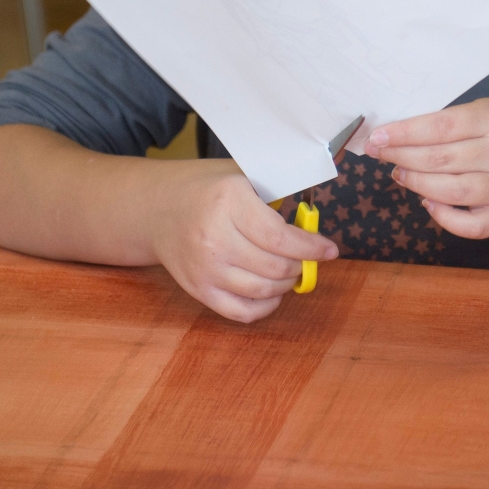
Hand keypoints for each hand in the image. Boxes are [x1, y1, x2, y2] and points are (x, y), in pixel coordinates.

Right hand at [148, 160, 337, 323]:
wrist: (159, 209)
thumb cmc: (210, 190)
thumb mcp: (243, 177)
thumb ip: (278, 193)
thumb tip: (314, 220)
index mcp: (229, 202)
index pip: (279, 237)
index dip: (311, 248)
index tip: (330, 250)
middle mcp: (213, 238)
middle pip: (274, 266)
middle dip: (302, 265)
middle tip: (310, 258)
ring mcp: (204, 268)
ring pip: (261, 290)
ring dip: (287, 285)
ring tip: (292, 271)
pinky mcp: (197, 289)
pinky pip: (240, 311)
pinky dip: (265, 306)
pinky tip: (274, 292)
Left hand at [362, 99, 488, 239]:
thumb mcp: (480, 115)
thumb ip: (444, 123)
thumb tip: (391, 138)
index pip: (442, 126)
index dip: (404, 133)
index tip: (376, 138)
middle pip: (440, 159)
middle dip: (401, 157)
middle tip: (381, 154)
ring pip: (449, 191)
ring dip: (415, 183)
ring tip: (400, 174)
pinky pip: (467, 226)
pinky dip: (441, 217)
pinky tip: (428, 202)